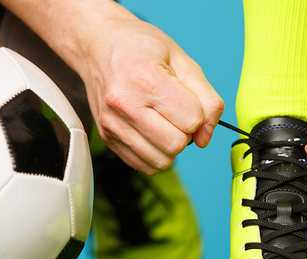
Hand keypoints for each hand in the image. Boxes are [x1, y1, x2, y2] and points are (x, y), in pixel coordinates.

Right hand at [81, 16, 223, 174]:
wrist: (99, 45)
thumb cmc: (142, 49)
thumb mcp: (184, 62)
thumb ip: (207, 100)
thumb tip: (205, 137)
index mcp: (145, 79)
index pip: (192, 119)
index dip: (199, 113)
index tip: (188, 100)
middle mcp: (124, 104)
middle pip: (176, 145)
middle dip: (186, 132)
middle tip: (177, 113)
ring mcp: (112, 124)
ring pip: (161, 161)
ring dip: (171, 146)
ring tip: (164, 122)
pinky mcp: (107, 138)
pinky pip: (145, 166)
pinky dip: (156, 154)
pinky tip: (152, 132)